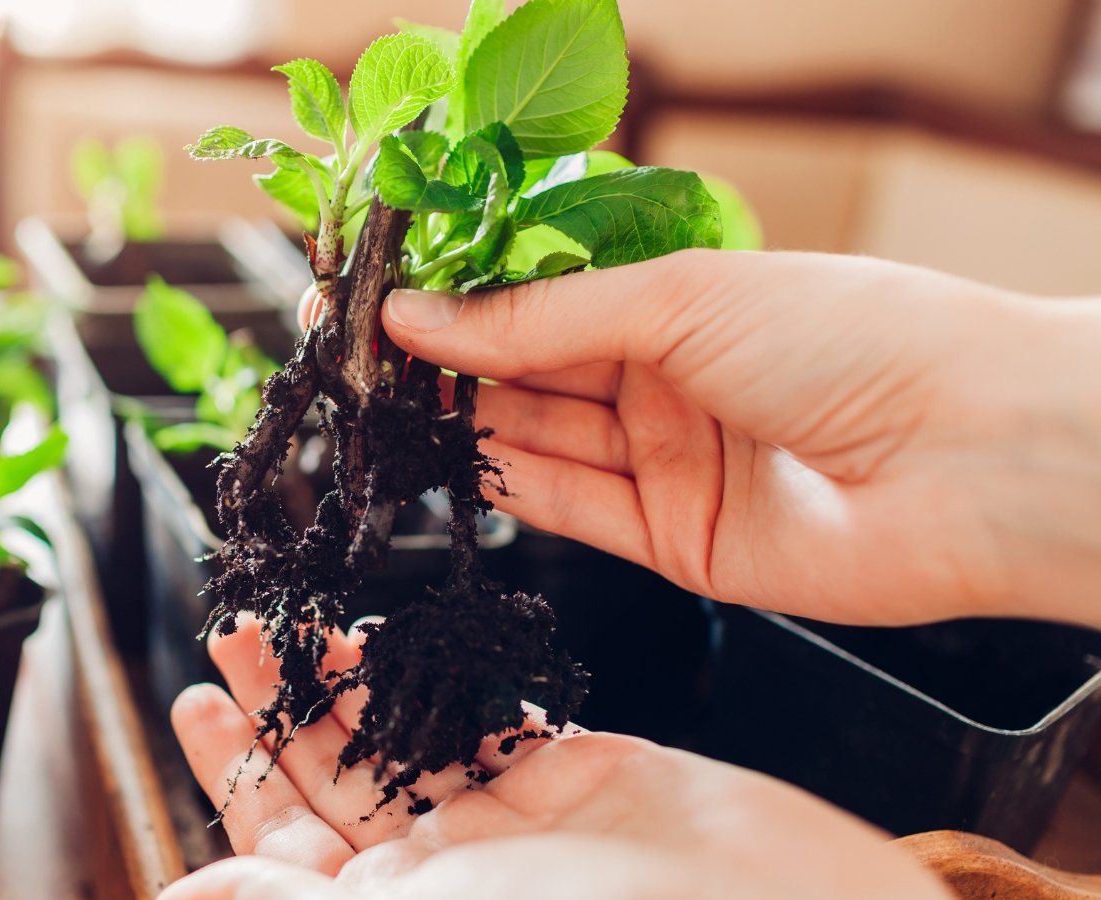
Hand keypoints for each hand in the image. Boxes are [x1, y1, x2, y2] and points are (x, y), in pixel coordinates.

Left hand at [165, 617, 948, 898]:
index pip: (285, 847)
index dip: (236, 774)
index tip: (194, 701)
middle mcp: (445, 879)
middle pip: (336, 782)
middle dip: (280, 707)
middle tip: (234, 632)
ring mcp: (515, 829)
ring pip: (406, 737)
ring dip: (349, 677)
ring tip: (294, 619)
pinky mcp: (583, 777)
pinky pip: (492, 714)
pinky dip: (444, 671)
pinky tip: (400, 632)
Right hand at [331, 249, 1100, 627]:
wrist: (968, 460)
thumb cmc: (855, 341)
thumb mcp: (679, 300)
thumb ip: (540, 321)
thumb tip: (422, 315)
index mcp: (686, 303)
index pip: (549, 301)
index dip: (470, 302)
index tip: (392, 300)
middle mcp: (676, 383)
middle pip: (539, 375)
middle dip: (458, 366)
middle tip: (375, 361)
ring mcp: (675, 463)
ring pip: (547, 442)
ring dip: (473, 424)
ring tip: (396, 408)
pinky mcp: (677, 540)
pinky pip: (575, 509)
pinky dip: (515, 484)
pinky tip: (459, 457)